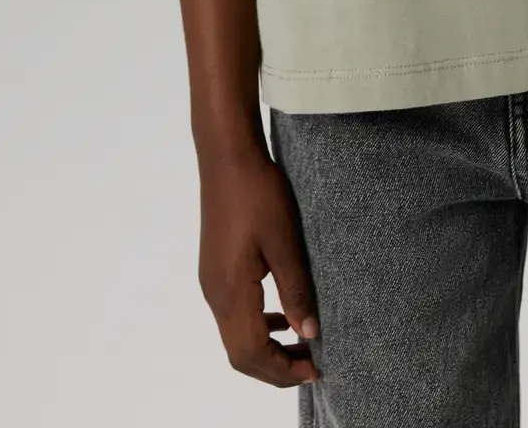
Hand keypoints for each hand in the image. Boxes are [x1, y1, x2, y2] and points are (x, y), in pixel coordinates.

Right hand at [198, 144, 321, 385]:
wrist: (227, 157)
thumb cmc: (258, 194)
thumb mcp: (285, 242)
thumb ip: (295, 290)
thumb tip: (309, 333)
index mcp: (231, 293)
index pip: (252, 354)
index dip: (283, 370)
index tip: (316, 369)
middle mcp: (215, 295)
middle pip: (240, 354)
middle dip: (275, 367)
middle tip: (312, 362)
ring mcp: (211, 283)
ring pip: (235, 336)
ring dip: (267, 347)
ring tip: (303, 342)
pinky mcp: (214, 269)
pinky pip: (233, 314)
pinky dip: (258, 325)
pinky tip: (281, 312)